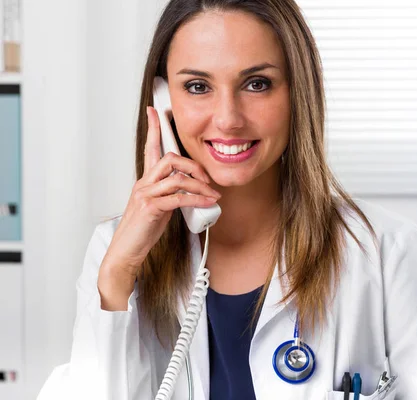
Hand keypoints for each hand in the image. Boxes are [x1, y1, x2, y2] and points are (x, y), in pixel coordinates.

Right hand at [101, 106, 220, 279]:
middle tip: (208, 179)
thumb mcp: (159, 208)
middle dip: (194, 165)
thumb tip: (193, 191)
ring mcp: (146, 194)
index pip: (150, 148)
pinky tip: (208, 203)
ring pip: (177, 177)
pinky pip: (179, 198)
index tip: (155, 110)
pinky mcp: (151, 208)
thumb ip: (171, 194)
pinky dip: (197, 199)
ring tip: (213, 195)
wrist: (126, 251)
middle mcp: (144, 183)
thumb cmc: (143, 231)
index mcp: (146, 181)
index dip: (153, 128)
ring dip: (200, 185)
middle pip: (170, 158)